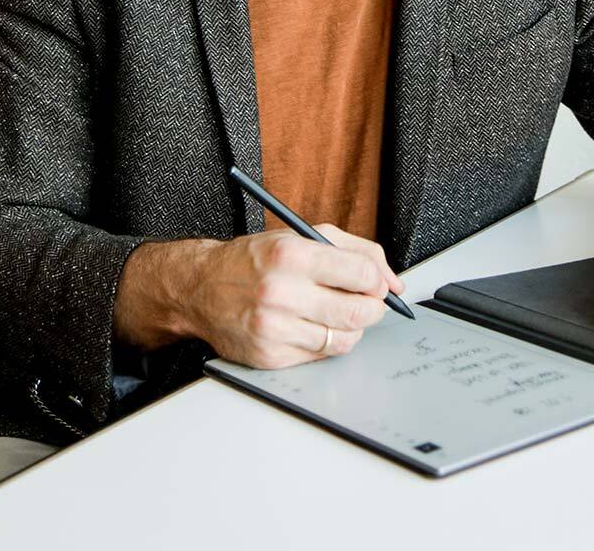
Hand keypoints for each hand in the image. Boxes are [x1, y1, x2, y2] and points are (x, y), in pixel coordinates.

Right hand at [184, 225, 404, 368]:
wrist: (200, 288)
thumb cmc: (253, 260)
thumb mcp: (301, 236)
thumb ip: (355, 251)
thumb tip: (393, 281)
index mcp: (292, 255)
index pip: (361, 274)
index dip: (376, 281)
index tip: (374, 283)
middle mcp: (281, 292)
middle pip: (358, 312)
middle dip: (372, 308)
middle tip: (366, 301)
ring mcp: (274, 328)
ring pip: (343, 339)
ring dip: (351, 327)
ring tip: (336, 313)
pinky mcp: (269, 356)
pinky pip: (319, 357)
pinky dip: (325, 343)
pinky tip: (312, 326)